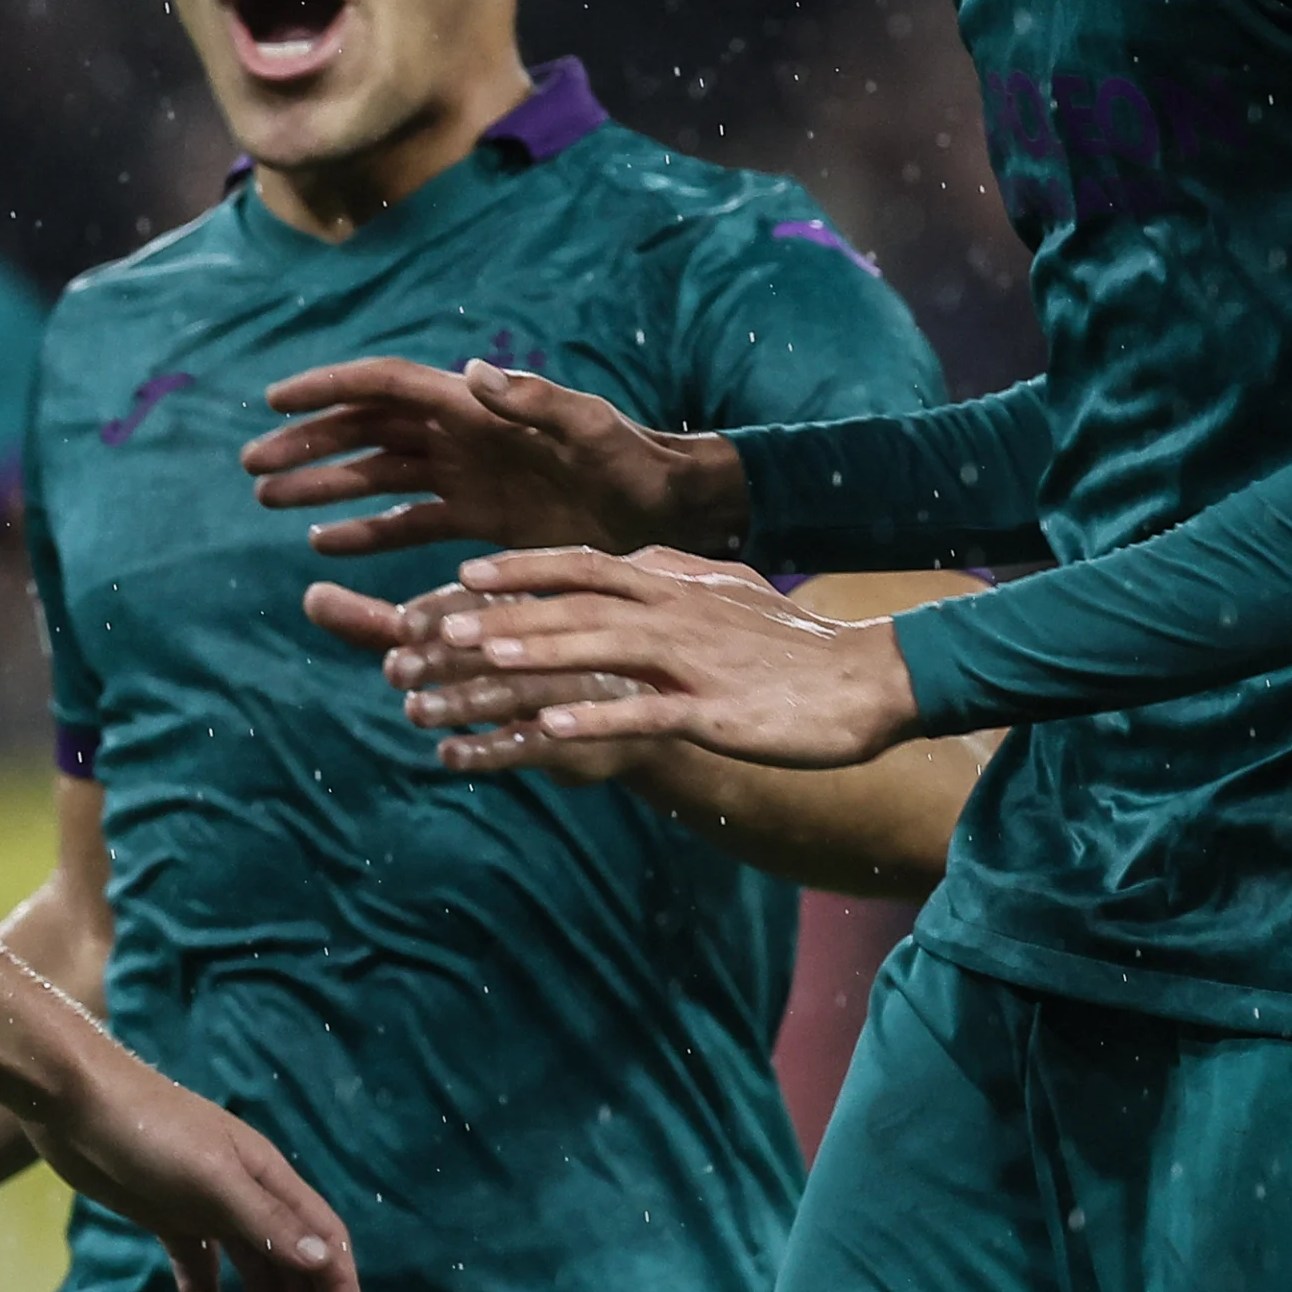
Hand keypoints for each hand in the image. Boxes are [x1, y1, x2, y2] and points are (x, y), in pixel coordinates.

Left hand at [24, 1045, 362, 1291]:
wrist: (73, 1102)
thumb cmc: (148, 1130)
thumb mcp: (211, 1177)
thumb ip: (266, 1220)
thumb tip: (325, 1261)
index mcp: (268, 1177)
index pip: (323, 1239)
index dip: (339, 1290)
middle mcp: (246, 1192)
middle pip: (293, 1262)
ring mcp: (206, 1206)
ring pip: (253, 1271)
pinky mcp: (168, 1216)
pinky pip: (200, 1270)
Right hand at [240, 356, 746, 558]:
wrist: (671, 512)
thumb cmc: (638, 463)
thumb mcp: (592, 427)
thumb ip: (535, 399)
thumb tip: (471, 370)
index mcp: (476, 405)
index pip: (385, 386)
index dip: (326, 388)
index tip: (272, 399)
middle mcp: (461, 435)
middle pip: (365, 431)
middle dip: (307, 442)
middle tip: (251, 466)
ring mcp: (466, 477)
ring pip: (375, 476)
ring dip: (323, 486)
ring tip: (269, 502)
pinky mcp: (478, 521)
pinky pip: (407, 522)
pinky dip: (365, 532)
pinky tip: (323, 545)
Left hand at [302, 580, 657, 786]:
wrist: (630, 723)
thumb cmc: (509, 668)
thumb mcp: (443, 643)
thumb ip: (379, 624)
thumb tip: (310, 595)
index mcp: (522, 603)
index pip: (481, 600)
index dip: (440, 611)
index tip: (401, 628)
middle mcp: (551, 640)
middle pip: (496, 641)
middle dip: (445, 655)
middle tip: (396, 669)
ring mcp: (572, 690)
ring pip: (514, 692)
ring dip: (464, 702)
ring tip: (415, 712)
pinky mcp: (582, 741)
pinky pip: (537, 745)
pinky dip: (493, 749)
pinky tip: (450, 756)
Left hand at [311, 546, 921, 769]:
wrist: (874, 678)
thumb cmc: (794, 647)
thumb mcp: (726, 597)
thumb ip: (675, 578)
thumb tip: (635, 560)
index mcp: (670, 583)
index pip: (576, 567)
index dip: (513, 573)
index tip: (453, 580)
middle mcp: (669, 610)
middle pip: (560, 611)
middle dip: (486, 625)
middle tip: (418, 639)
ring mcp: (689, 658)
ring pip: (585, 656)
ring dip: (517, 666)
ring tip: (459, 672)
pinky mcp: (714, 708)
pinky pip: (643, 712)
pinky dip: (595, 718)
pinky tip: (546, 731)